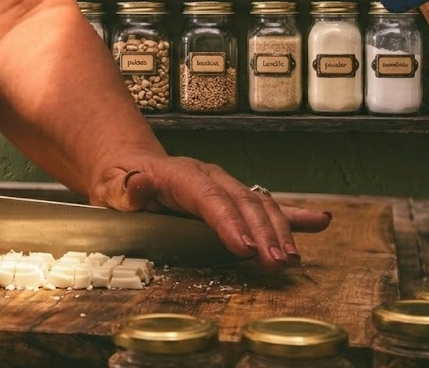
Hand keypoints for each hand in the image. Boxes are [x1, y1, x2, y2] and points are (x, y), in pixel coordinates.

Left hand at [89, 155, 331, 272]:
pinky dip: (293, 216)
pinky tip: (319, 222)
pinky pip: (266, 205)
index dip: (229, 221)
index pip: (208, 197)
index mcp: (178, 175)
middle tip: (276, 263)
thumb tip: (138, 183)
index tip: (245, 247)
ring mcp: (223, 185)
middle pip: (241, 202)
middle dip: (262, 233)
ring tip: (290, 260)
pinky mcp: (232, 198)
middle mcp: (208, 177)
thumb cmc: (118, 181)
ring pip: (259, 204)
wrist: (127, 165)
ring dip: (279, 232)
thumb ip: (124, 189)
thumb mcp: (109, 185)